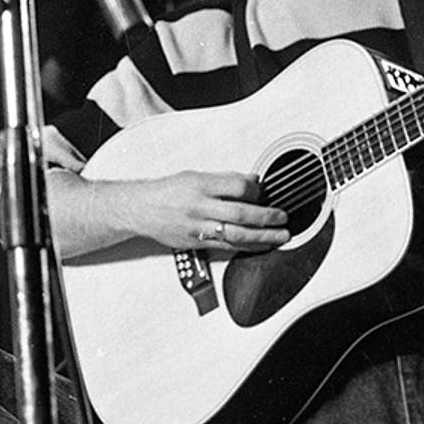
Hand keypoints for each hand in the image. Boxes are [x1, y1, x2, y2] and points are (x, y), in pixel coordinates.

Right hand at [129, 170, 288, 252]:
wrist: (140, 209)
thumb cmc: (166, 192)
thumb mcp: (194, 176)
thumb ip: (224, 180)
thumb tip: (252, 182)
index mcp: (200, 185)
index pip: (236, 187)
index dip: (256, 191)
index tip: (264, 193)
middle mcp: (199, 206)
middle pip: (240, 213)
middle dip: (266, 217)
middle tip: (282, 218)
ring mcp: (197, 227)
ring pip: (236, 235)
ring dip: (262, 237)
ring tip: (280, 236)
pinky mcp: (196, 242)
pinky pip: (226, 247)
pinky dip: (247, 247)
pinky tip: (259, 245)